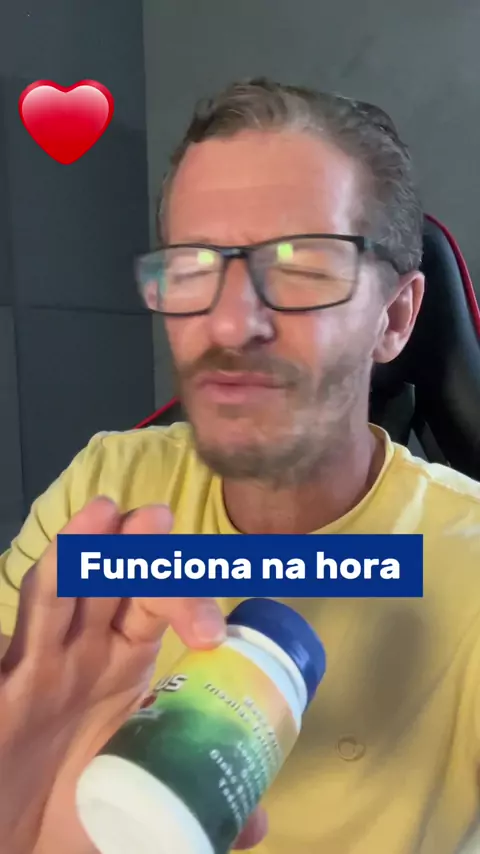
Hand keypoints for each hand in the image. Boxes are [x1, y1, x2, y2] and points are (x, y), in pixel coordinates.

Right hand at [0, 497, 265, 853]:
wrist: (13, 845)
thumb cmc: (75, 812)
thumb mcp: (144, 805)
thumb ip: (198, 802)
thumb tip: (259, 824)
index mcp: (123, 662)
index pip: (157, 603)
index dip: (184, 600)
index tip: (210, 634)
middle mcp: (82, 649)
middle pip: (110, 577)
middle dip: (135, 546)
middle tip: (160, 519)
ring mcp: (37, 664)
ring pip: (58, 591)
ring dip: (79, 550)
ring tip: (103, 513)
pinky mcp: (2, 689)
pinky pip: (11, 641)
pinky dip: (30, 603)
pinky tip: (47, 573)